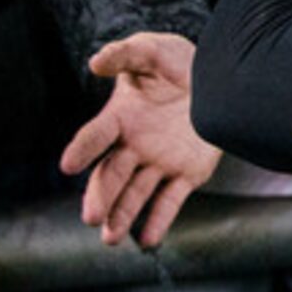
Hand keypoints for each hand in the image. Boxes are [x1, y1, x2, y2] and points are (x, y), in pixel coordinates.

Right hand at [63, 32, 222, 248]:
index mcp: (121, 117)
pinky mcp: (186, 174)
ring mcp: (159, 162)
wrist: (223, 79)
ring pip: (136, 193)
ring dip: (122, 215)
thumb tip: (95, 63)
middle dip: (100, 196)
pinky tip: (148, 240)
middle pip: (111, 175)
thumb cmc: (182, 62)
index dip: (82, 149)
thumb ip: (126, 54)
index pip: (96, 135)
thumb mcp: (154, 50)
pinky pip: (170, 201)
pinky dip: (159, 220)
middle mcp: (135, 145)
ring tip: (111, 238)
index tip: (67, 165)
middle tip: (90, 217)